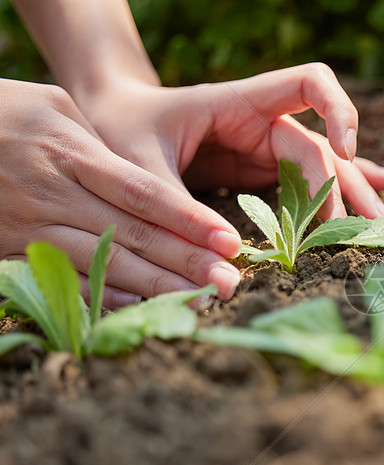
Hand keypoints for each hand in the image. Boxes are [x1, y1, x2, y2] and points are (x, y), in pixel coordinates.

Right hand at [0, 80, 242, 307]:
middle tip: (231, 284)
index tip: (229, 241)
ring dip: (155, 287)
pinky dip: (103, 297)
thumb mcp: (53, 108)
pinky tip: (140, 308)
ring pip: (102, 263)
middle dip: (186, 263)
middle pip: (132, 235)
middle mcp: (52, 195)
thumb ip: (102, 148)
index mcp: (70, 155)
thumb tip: (148, 192)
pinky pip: (62, 278)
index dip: (189, 219)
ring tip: (200, 301)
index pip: (143, 193)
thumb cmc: (4, 112)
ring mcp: (27, 228)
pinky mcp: (5, 250)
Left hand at [77, 64, 383, 219]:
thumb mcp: (136, 169)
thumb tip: (218, 271)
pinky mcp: (261, 175)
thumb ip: (174, 215)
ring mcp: (266, 151)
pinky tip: (377, 200)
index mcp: (241, 103)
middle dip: (349, 189)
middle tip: (372, 231)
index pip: (310, 84)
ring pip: (325, 172)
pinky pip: (308, 185)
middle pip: (325, 149)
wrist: (105, 125)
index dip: (337, 112)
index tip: (344, 152)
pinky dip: (340, 196)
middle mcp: (264, 124)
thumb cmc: (117, 129)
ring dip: (355, 201)